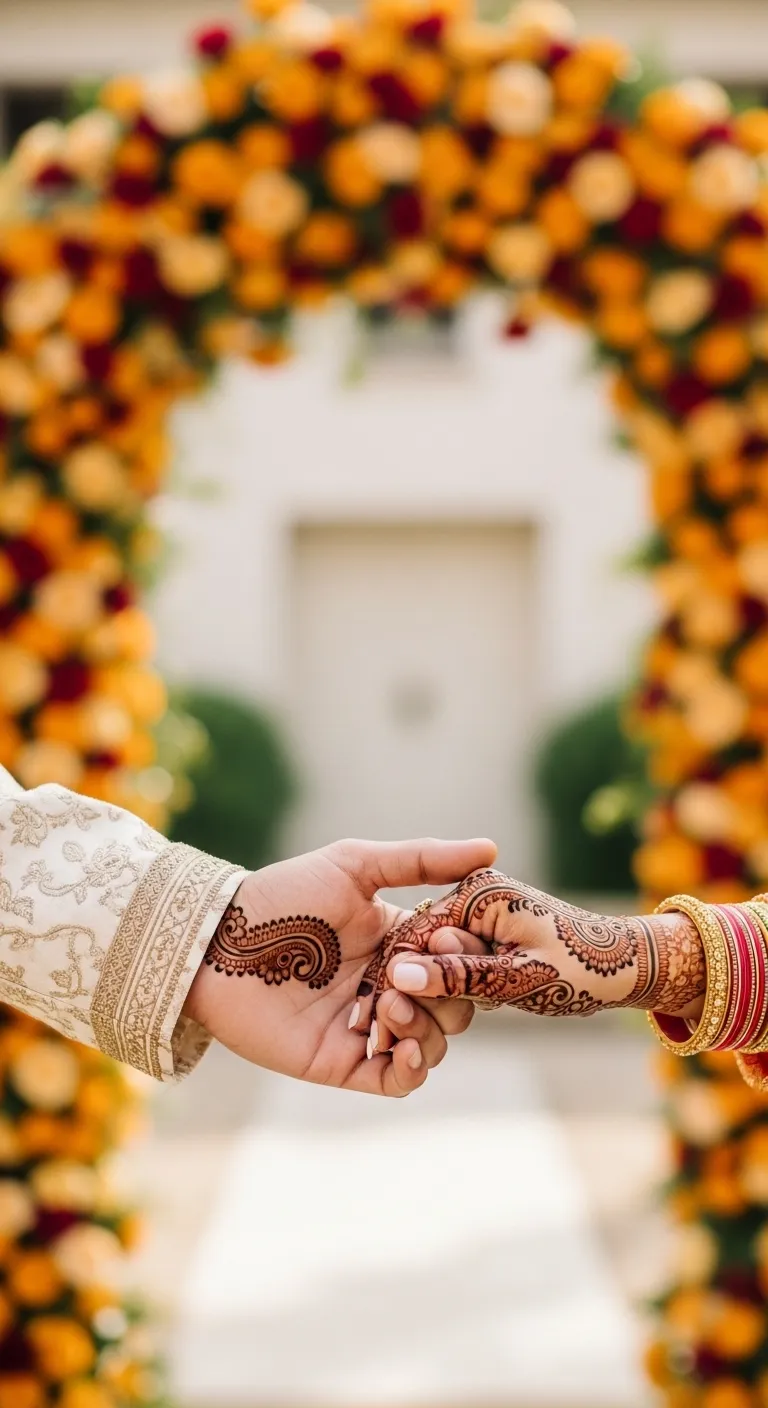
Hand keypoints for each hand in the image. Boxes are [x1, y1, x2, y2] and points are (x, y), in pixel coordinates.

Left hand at [185, 836, 495, 1095]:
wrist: (219, 941)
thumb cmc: (284, 895)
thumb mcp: (354, 866)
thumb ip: (421, 860)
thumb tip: (492, 847)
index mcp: (399, 941)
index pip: (457, 958)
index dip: (463, 955)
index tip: (446, 941)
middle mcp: (390, 984)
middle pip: (455, 1005)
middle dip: (447, 993)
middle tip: (406, 974)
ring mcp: (368, 1025)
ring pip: (433, 1043)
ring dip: (427, 1026)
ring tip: (389, 1001)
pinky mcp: (342, 1062)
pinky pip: (397, 1080)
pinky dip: (413, 1068)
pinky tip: (404, 1046)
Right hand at [380, 869, 704, 1020]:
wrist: (627, 963)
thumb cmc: (581, 971)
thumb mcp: (516, 981)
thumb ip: (456, 975)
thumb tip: (400, 974)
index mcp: (477, 892)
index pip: (415, 934)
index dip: (402, 980)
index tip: (393, 1020)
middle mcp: (473, 892)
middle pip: (422, 945)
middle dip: (426, 987)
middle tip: (441, 1021)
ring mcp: (479, 908)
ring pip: (437, 956)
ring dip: (446, 989)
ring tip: (475, 1010)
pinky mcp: (486, 925)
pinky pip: (456, 957)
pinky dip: (462, 983)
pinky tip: (483, 1001)